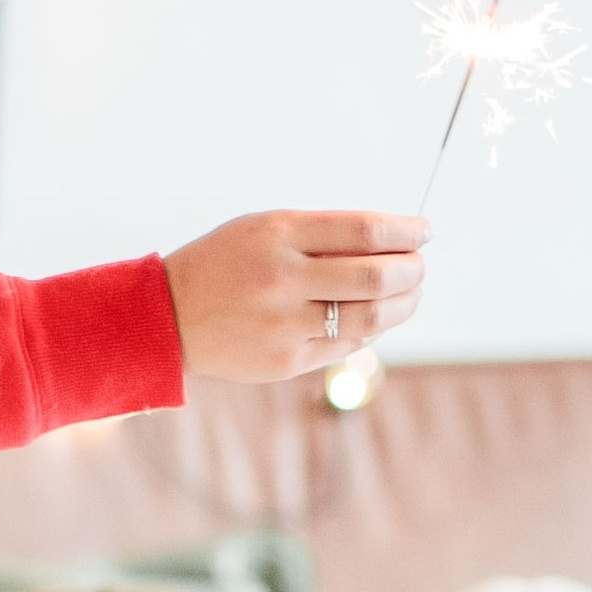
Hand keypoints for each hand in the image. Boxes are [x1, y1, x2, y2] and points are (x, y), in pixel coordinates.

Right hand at [164, 212, 425, 381]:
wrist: (168, 316)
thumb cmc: (226, 264)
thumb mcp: (265, 229)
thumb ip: (323, 233)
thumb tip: (393, 242)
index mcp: (279, 235)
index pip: (364, 231)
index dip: (405, 232)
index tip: (423, 231)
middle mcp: (283, 280)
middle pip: (376, 277)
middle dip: (413, 270)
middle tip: (420, 265)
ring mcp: (285, 325)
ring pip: (371, 318)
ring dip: (404, 305)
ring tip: (410, 293)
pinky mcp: (287, 361)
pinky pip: (348, 346)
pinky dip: (371, 330)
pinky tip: (373, 318)